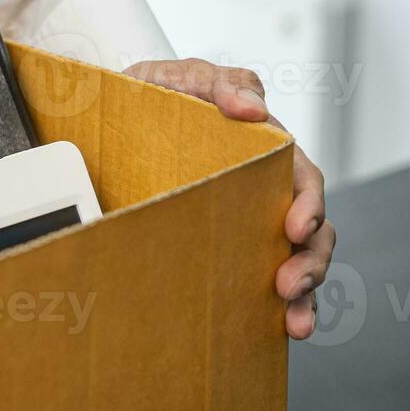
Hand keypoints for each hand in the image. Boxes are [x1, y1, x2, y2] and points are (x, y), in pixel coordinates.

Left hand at [124, 59, 333, 339]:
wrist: (98, 125)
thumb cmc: (148, 98)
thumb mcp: (176, 78)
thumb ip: (217, 82)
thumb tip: (254, 109)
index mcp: (261, 152)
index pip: (303, 179)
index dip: (310, 204)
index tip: (296, 228)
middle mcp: (260, 192)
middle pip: (310, 230)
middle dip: (311, 261)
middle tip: (289, 285)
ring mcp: (242, 225)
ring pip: (293, 262)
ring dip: (304, 295)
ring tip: (294, 322)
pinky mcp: (218, 252)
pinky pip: (252, 285)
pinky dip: (270, 312)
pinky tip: (274, 332)